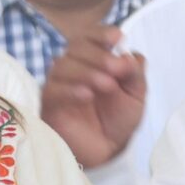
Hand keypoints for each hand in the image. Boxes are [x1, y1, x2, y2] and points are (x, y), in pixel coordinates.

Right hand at [39, 28, 145, 169]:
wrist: (107, 150)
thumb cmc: (118, 120)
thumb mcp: (135, 96)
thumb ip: (134, 75)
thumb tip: (130, 54)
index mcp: (93, 60)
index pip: (90, 37)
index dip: (101, 33)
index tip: (117, 37)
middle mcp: (73, 67)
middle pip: (76, 47)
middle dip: (99, 55)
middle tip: (116, 69)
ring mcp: (58, 84)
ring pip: (63, 66)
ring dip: (87, 72)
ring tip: (107, 86)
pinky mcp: (49, 104)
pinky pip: (53, 91)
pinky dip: (70, 90)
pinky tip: (87, 95)